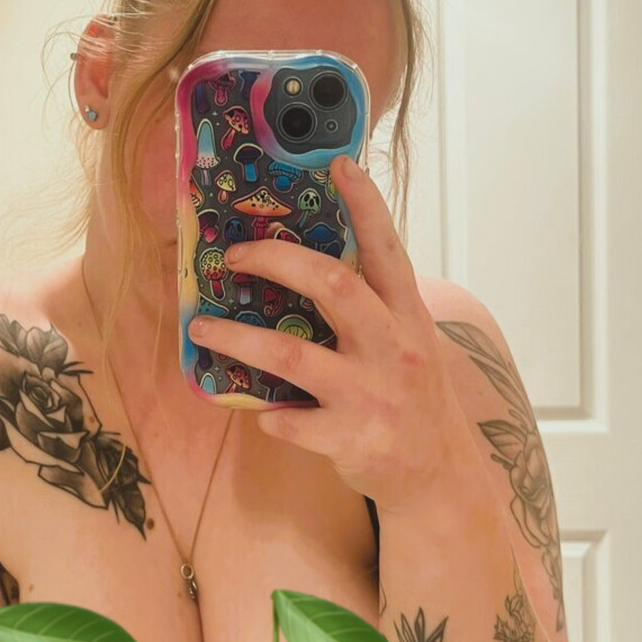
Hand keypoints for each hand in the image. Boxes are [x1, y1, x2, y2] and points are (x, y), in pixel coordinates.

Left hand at [188, 154, 474, 509]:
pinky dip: (266, 414)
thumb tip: (312, 263)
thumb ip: (372, 305)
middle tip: (232, 256)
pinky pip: (289, 421)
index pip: (388, 249)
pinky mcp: (351, 439)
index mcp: (408, 316)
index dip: (365, 205)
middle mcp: (394, 347)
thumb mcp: (409, 341)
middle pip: (332, 285)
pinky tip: (256, 411)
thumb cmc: (413, 397)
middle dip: (275, 261)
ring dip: (237, 337)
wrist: (441, 477)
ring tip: (201, 327)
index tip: (339, 164)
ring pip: (291, 355)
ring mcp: (372, 394)